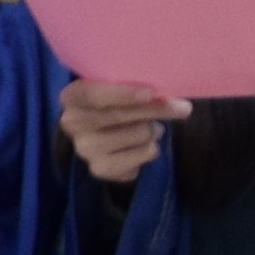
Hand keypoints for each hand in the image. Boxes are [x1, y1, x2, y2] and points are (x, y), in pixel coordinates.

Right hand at [57, 78, 177, 188]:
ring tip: (150, 128)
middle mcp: (72, 124)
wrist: (100, 132)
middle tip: (182, 108)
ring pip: (138, 135)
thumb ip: (132, 85)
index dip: (124, 94)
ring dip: (153, 130)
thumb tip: (165, 93)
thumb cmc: (114, 102)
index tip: (151, 92)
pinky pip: (143, 155)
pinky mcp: (101, 169)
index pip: (95, 94)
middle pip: (120, 116)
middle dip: (155, 110)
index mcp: (72, 97)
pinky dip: (150, 149)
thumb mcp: (116, 86)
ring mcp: (85, 149)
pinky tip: (141, 145)